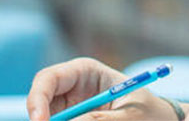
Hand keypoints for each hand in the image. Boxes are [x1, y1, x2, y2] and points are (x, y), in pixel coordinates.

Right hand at [26, 57, 177, 120]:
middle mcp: (71, 89)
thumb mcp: (130, 115)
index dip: (37, 99)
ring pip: (50, 118)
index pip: (48, 79)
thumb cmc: (150, 112)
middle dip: (44, 119)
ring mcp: (70, 109)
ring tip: (101, 119)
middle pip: (41, 104)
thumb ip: (101, 119)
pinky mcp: (74, 120)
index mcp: (85, 72)